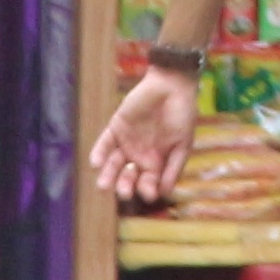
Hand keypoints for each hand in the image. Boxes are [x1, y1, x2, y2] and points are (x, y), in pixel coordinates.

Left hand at [89, 66, 199, 204]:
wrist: (172, 85)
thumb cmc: (182, 114)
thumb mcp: (183, 142)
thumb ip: (174, 167)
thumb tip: (166, 193)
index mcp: (157, 160)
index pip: (148, 182)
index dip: (147, 189)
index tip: (149, 193)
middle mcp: (139, 155)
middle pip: (127, 176)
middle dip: (124, 186)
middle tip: (124, 192)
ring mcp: (126, 142)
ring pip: (113, 164)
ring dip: (108, 175)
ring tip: (104, 186)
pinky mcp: (116, 128)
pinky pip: (104, 144)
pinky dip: (99, 153)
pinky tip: (96, 163)